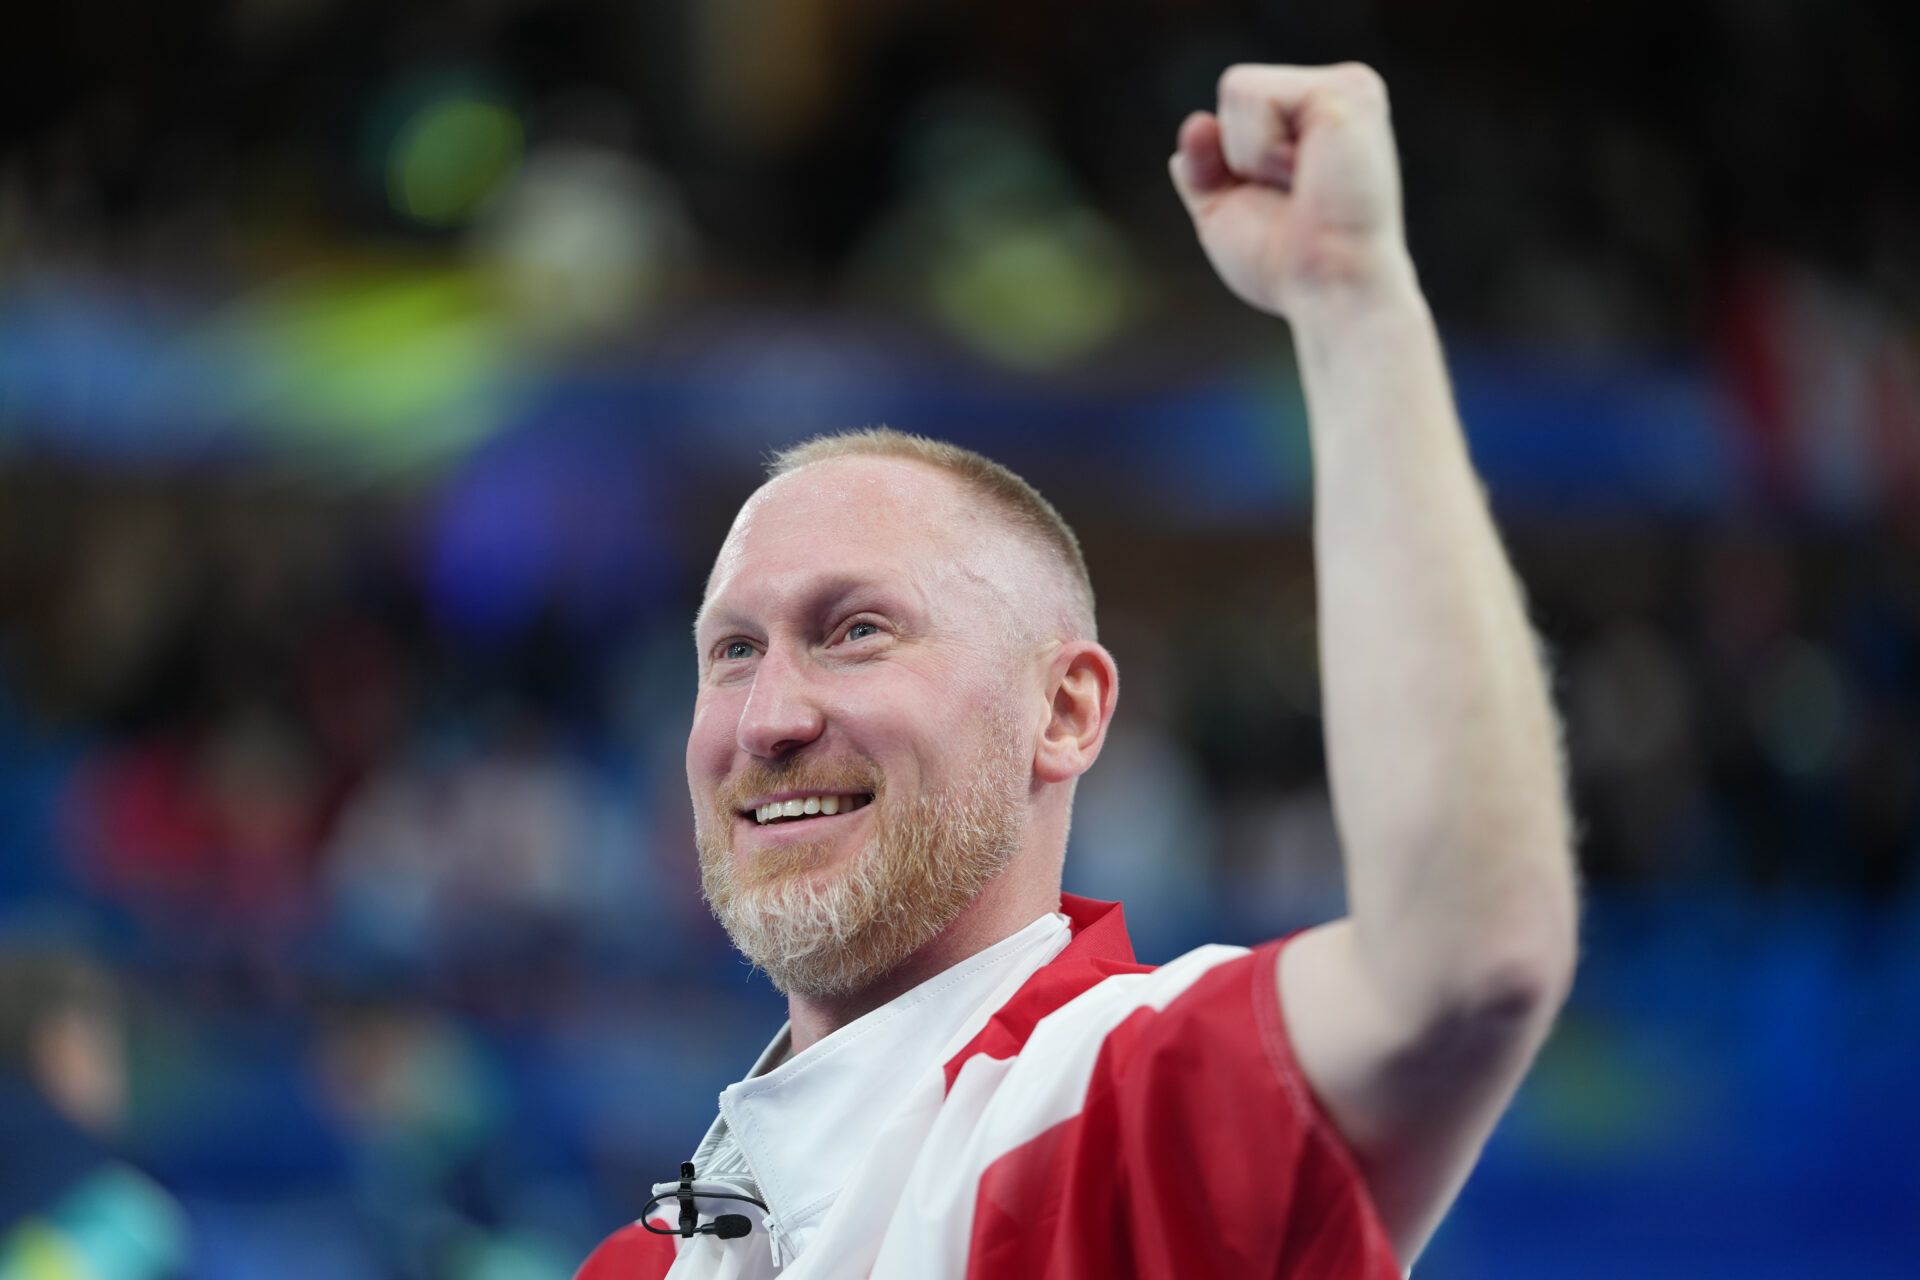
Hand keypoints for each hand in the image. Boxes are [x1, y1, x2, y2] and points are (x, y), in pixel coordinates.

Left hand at [1171, 63, 1413, 319]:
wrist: (1330, 291)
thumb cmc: (1288, 265)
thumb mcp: (1225, 211)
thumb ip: (1203, 168)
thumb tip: (1197, 123)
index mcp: (1318, 117)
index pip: (1236, 108)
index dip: (1229, 161)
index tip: (1281, 204)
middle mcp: (1339, 91)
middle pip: (1234, 90)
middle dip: (1239, 156)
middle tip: (1295, 198)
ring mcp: (1348, 86)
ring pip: (1239, 89)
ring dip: (1251, 156)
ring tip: (1305, 186)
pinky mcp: (1346, 90)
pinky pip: (1254, 97)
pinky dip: (1261, 150)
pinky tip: (1306, 174)